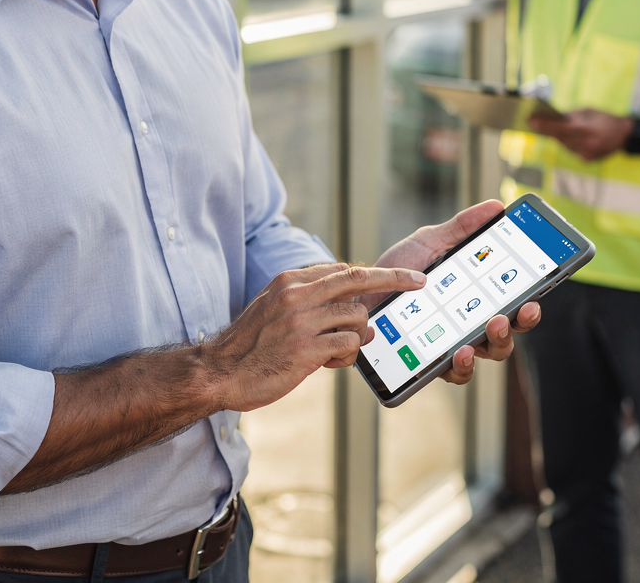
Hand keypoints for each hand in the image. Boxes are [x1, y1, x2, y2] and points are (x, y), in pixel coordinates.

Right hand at [203, 263, 425, 411]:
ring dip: (357, 336)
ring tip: (336, 352)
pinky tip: (329, 363)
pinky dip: (347, 355)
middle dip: (394, 278)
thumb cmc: (250, 344)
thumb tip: (353, 308)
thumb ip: (310, 302)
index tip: (397, 276)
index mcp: (290, 281)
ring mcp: (301, 321)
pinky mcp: (306, 349)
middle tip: (418, 281)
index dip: (372, 274)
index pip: (341, 269)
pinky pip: (348, 345)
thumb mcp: (273, 307)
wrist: (221, 371)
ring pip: (357, 316)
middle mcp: (297, 294)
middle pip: (358, 278)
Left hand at [363, 200, 541, 385]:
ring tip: (490, 327)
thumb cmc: (396, 268)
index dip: (529, 305)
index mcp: (475, 296)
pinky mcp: (428, 361)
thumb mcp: (429, 242)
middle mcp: (468, 324)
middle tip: (512, 312)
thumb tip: (496, 205)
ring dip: (495, 343)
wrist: (357, 290)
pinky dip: (462, 365)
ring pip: (486, 355)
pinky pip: (453, 372)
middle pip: (506, 333)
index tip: (535, 297)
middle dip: (516, 325)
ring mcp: (450, 344)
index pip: (512, 304)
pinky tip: (460, 352)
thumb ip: (461, 228)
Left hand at [528, 108, 631, 160]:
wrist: (624, 135)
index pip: (559, 128)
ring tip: (548, 127)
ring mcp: (587, 154)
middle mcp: (586, 144)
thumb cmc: (604, 119)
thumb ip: (570, 116)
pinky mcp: (587, 159)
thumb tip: (551, 118)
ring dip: (558, 136)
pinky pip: (571, 149)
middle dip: (546, 129)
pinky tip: (568, 136)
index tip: (529, 120)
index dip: (543, 125)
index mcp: (587, 129)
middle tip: (533, 122)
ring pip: (564, 144)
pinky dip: (568, 142)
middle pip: (559, 137)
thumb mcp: (588, 111)